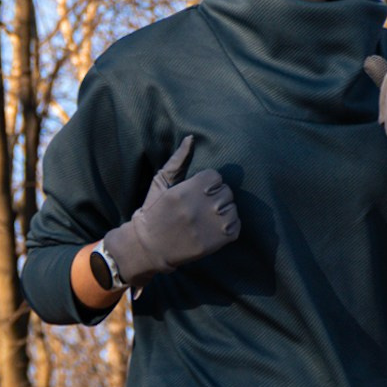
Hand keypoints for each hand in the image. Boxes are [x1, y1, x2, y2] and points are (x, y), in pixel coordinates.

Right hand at [101, 135, 240, 286]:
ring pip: (232, 208)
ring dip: (223, 212)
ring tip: (206, 218)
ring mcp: (210, 226)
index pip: (215, 177)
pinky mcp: (217, 242)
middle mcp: (198, 208)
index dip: (207, 184)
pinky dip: (229, 227)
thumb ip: (178, 161)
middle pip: (226, 192)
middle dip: (215, 197)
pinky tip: (213, 229)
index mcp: (185, 191)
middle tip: (200, 207)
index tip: (196, 193)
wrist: (149, 247)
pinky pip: (236, 226)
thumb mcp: (161, 184)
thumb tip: (191, 138)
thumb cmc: (154, 212)